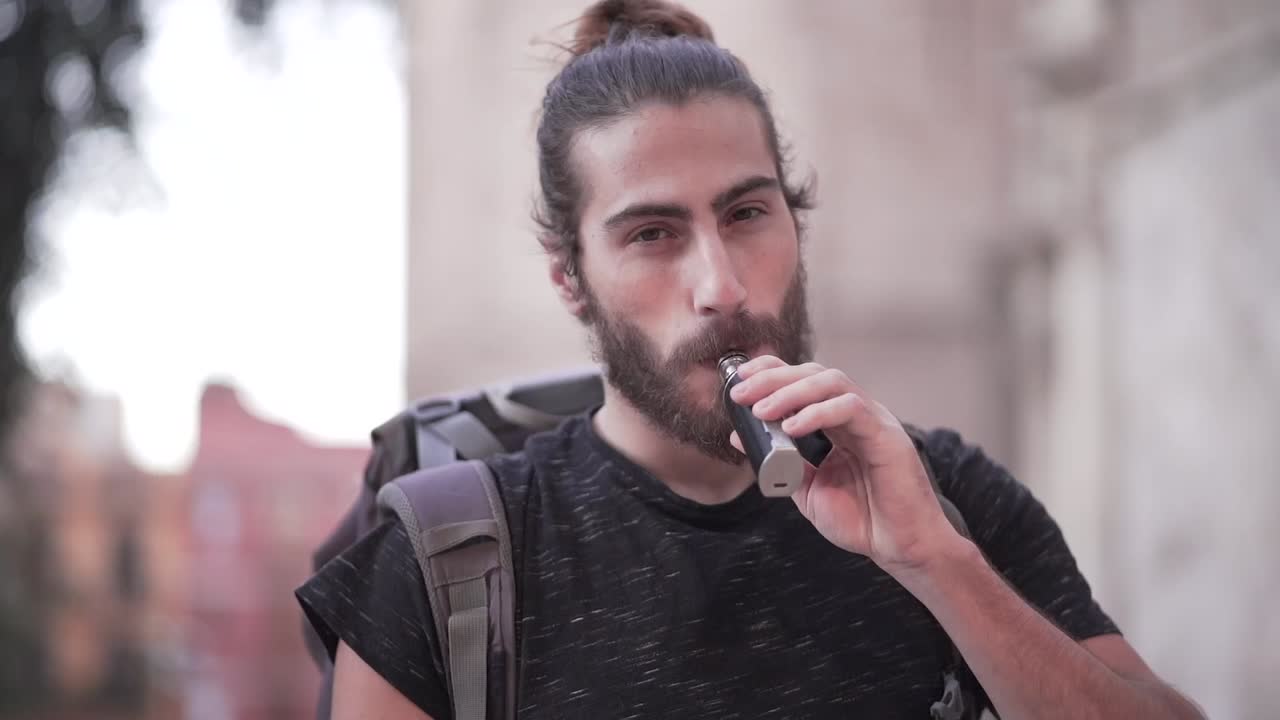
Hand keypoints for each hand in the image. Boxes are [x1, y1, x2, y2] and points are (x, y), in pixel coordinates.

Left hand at [728, 356, 963, 573]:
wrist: (898, 547)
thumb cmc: (862, 518)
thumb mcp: (806, 487)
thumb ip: (777, 460)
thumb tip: (739, 435)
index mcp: (837, 422)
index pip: (804, 380)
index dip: (771, 373)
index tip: (739, 383)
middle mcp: (856, 414)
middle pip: (814, 374)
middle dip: (773, 379)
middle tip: (741, 394)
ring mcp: (873, 421)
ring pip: (832, 382)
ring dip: (791, 392)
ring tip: (761, 411)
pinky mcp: (886, 435)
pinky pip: (852, 409)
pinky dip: (819, 413)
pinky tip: (792, 427)